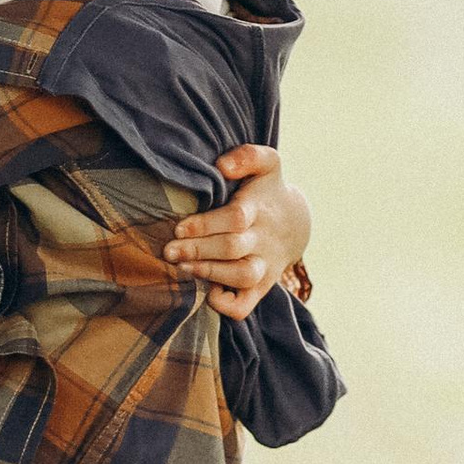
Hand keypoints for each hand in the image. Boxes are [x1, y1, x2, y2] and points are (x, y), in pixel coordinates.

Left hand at [164, 141, 309, 317]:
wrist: (294, 223)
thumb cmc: (266, 190)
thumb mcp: (266, 163)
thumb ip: (247, 156)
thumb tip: (221, 166)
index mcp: (259, 209)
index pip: (235, 218)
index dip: (205, 224)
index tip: (178, 228)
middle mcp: (264, 240)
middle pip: (233, 248)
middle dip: (197, 250)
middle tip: (168, 251)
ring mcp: (264, 266)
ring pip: (242, 276)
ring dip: (210, 273)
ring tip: (182, 268)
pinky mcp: (260, 287)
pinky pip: (246, 305)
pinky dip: (227, 306)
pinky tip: (208, 294)